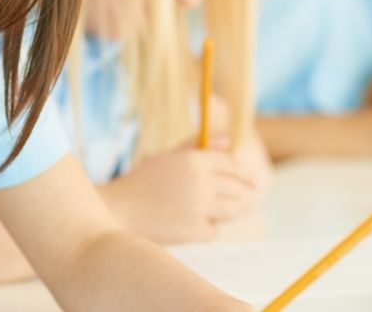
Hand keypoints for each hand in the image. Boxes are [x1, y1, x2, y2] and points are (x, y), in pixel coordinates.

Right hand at [102, 137, 260, 243]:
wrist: (119, 210)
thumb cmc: (143, 182)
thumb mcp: (169, 158)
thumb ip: (197, 146)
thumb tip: (228, 140)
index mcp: (195, 160)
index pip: (232, 165)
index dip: (244, 174)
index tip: (251, 181)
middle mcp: (201, 181)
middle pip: (239, 188)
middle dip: (246, 194)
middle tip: (249, 200)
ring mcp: (199, 207)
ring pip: (233, 210)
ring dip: (231, 212)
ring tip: (224, 212)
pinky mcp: (195, 230)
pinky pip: (213, 229)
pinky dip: (207, 229)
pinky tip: (193, 225)